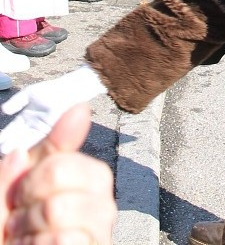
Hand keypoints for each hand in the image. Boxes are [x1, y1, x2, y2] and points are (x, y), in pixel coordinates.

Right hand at [0, 66, 106, 154]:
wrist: (69, 90)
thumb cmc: (49, 90)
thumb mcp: (30, 94)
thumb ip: (17, 101)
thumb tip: (4, 110)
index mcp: (24, 119)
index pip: (12, 130)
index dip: (6, 136)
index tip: (0, 141)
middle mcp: (31, 127)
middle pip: (18, 138)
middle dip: (10, 145)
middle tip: (2, 151)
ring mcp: (40, 130)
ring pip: (27, 141)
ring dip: (19, 148)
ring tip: (9, 152)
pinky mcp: (51, 132)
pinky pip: (40, 139)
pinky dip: (32, 144)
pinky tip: (25, 148)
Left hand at [0, 104, 115, 244]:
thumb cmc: (8, 234)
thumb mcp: (12, 193)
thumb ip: (42, 154)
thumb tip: (80, 110)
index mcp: (80, 183)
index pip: (66, 160)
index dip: (34, 178)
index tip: (20, 194)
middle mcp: (97, 208)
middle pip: (68, 181)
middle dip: (34, 203)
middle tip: (21, 221)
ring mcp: (97, 235)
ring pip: (63, 212)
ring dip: (31, 231)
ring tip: (26, 241)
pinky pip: (66, 241)